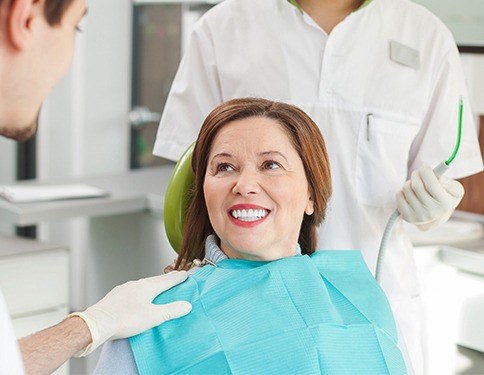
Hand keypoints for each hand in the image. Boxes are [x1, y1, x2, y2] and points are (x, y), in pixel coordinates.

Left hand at [71, 271, 191, 355]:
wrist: (97, 323)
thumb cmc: (125, 319)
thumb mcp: (153, 316)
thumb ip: (171, 310)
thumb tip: (187, 305)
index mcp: (146, 287)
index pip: (166, 281)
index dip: (177, 279)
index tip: (185, 274)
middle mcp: (135, 284)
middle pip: (154, 281)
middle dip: (165, 280)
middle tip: (174, 278)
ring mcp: (124, 289)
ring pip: (142, 285)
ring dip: (152, 285)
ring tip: (158, 287)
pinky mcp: (115, 296)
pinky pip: (132, 291)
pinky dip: (140, 292)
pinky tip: (137, 297)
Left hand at [396, 165, 463, 230]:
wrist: (436, 214)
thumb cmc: (445, 196)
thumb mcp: (455, 190)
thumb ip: (450, 183)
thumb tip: (439, 179)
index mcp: (445, 204)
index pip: (432, 185)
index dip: (426, 172)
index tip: (424, 166)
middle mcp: (431, 212)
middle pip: (417, 185)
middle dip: (416, 174)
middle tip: (418, 172)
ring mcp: (418, 216)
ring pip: (406, 188)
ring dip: (410, 182)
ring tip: (416, 184)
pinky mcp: (407, 216)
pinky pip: (399, 195)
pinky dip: (403, 190)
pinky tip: (410, 193)